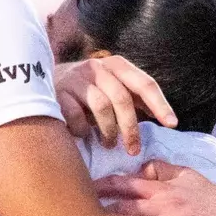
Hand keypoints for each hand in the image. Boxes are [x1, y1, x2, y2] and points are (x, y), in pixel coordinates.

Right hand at [54, 55, 176, 153]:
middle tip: (133, 150)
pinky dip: (83, 130)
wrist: (42, 83)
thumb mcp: (113, 88)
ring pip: (101, 106)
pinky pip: (76, 115)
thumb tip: (165, 118)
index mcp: (117, 65)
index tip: (172, 124)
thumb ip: (134, 98)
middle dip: (130, 128)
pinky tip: (84, 135)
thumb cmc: (87, 91)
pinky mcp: (58, 92)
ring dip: (108, 131)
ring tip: (108, 144)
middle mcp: (98, 67)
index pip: (145, 83)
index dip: (160, 104)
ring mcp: (77, 78)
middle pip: (122, 98)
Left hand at [92, 160, 215, 215]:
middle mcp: (162, 209)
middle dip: (98, 213)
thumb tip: (142, 167)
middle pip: (121, 210)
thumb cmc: (212, 199)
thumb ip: (164, 170)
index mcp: (162, 190)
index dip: (102, 187)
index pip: (124, 185)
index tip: (83, 190)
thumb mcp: (189, 176)